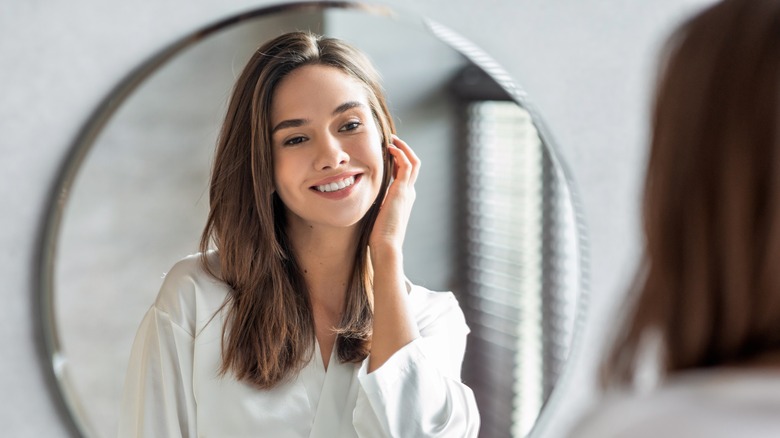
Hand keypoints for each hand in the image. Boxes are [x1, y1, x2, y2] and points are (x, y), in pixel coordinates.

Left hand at [369, 135, 420, 254]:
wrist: (387, 245)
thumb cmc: (379, 235)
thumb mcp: (377, 215)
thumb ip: (375, 205)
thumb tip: (364, 201)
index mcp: (402, 199)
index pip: (404, 174)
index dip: (397, 161)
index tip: (387, 153)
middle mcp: (408, 193)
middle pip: (413, 165)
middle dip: (403, 151)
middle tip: (392, 141)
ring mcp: (407, 191)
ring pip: (413, 162)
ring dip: (403, 148)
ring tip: (392, 140)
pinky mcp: (403, 190)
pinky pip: (406, 165)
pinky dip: (400, 154)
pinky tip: (390, 148)